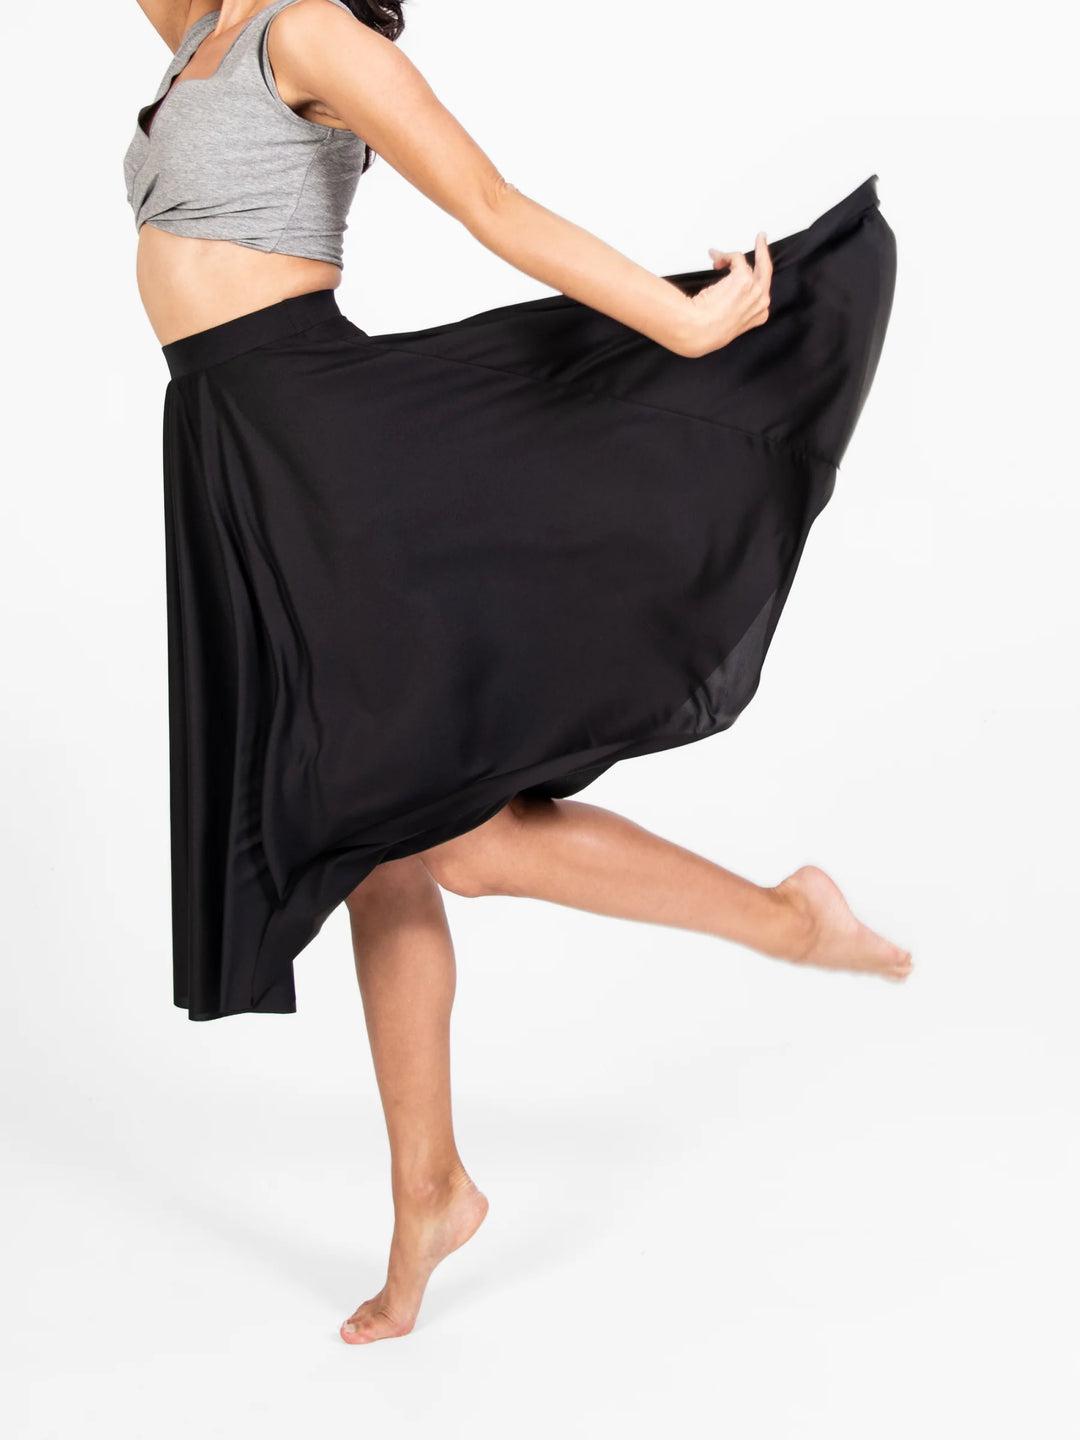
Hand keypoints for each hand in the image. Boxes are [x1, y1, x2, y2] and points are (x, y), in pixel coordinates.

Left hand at [682, 231, 771, 356]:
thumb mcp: (729, 320)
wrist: (701, 330)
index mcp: (759, 314)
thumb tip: (728, 292)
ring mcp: (755, 289)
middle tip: (761, 239)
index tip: (753, 269)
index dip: (755, 277)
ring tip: (718, 258)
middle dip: (763, 251)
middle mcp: (762, 301)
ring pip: (746, 264)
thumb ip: (737, 306)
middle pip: (766, 270)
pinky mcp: (744, 278)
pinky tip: (714, 257)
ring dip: (730, 258)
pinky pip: (736, 257)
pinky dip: (723, 256)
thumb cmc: (709, 330)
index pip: (762, 289)